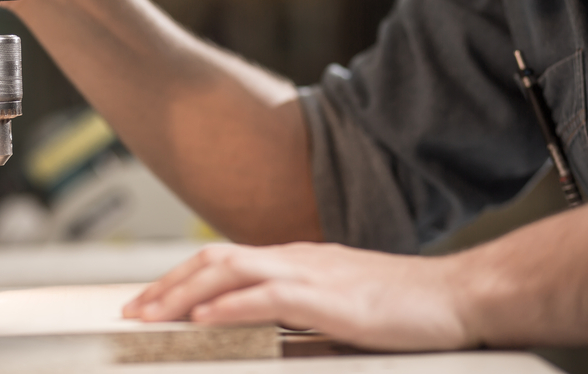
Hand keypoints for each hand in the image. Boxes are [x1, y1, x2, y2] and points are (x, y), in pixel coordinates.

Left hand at [122, 242, 474, 351]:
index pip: (225, 261)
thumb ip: (299, 310)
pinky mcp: (329, 299)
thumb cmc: (404, 304)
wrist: (455, 296)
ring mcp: (312, 274)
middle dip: (168, 285)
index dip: (182, 279)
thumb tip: (261, 330)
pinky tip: (204, 320)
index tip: (152, 301)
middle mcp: (296, 259)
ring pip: (232, 272)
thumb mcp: (340, 304)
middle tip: (132, 311)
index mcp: (297, 260)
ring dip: (185, 293)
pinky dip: (230, 307)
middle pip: (216, 261)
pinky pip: (268, 297)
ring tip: (152, 315)